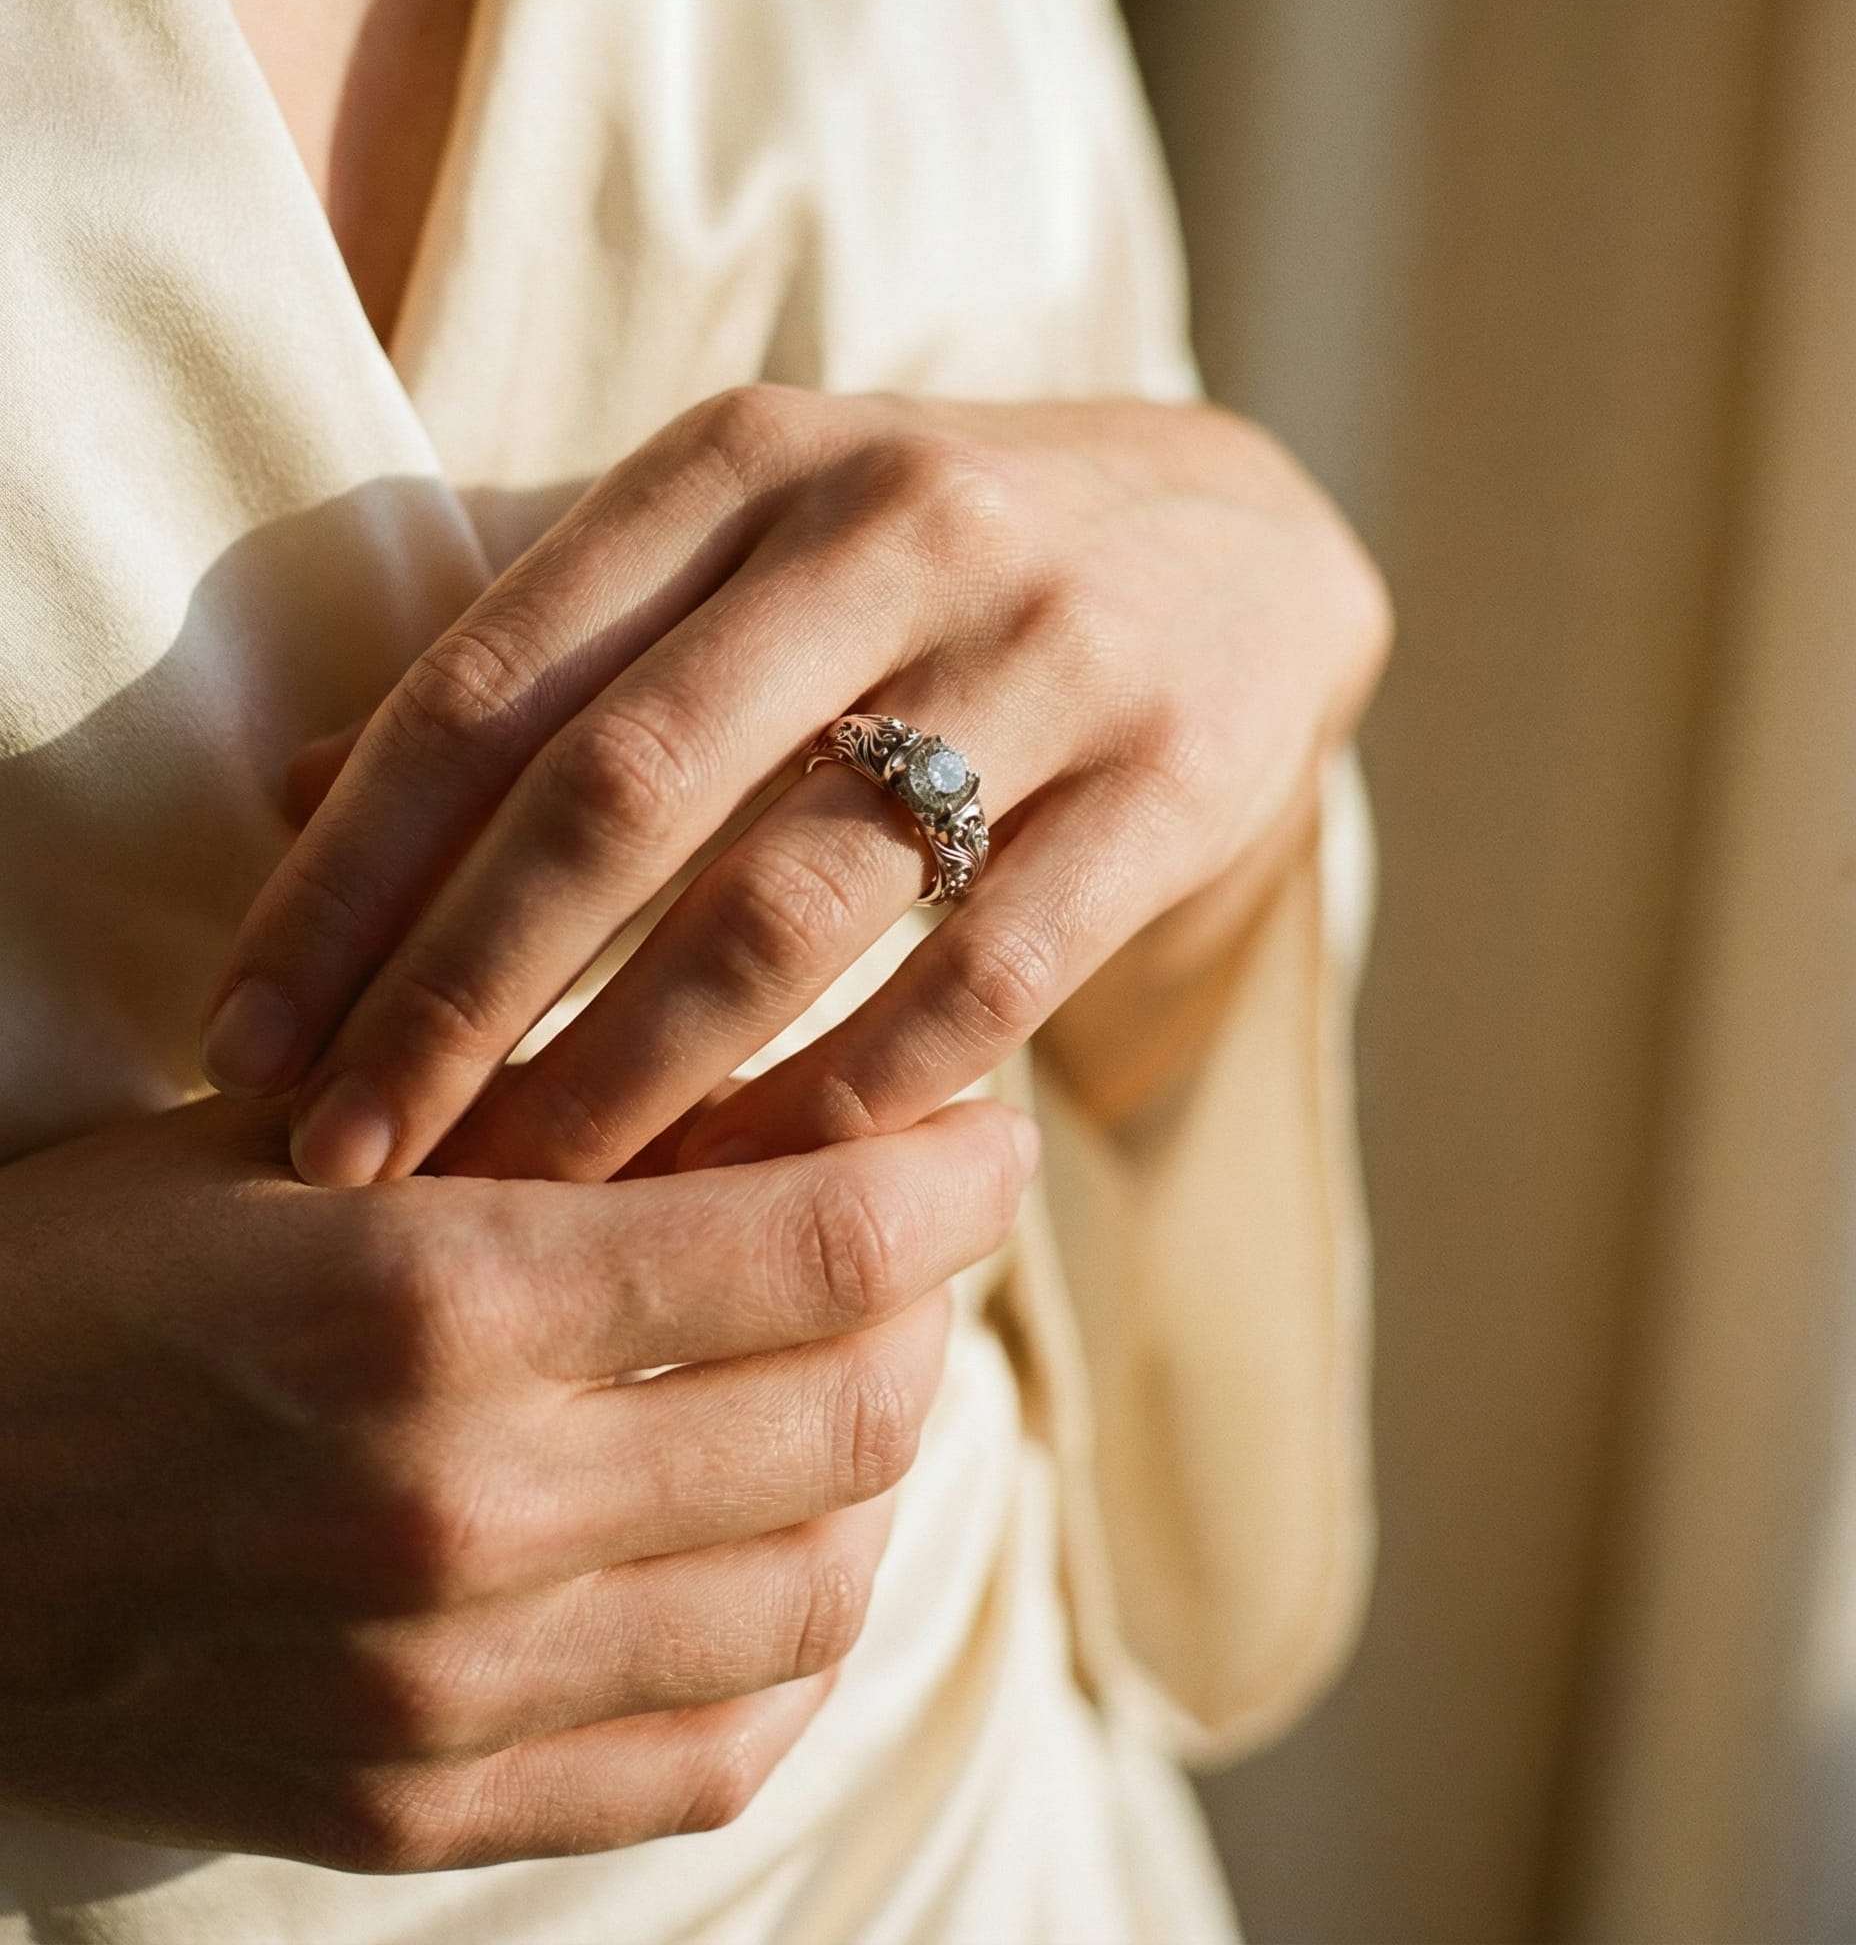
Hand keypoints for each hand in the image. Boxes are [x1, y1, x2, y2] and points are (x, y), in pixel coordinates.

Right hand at [0, 1092, 1031, 1868]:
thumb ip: (545, 1112)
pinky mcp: (411, 1813)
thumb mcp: (301, 1138)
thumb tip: (792, 1091)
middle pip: (853, 1417)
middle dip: (934, 1302)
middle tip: (917, 1236)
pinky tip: (771, 1541)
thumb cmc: (80, 1275)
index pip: (819, 1252)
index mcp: (432, 1303)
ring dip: (881, 1467)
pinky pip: (711, 1753)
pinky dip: (791, 1640)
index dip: (954, 1181)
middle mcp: (461, 1515)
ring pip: (817, 1591)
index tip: (993, 1133)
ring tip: (849, 1376)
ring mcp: (441, 1695)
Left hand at [201, 386, 1388, 1184]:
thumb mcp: (737, 545)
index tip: (252, 1041)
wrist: (1241, 541)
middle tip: (349, 1160)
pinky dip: (852, 1096)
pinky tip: (758, 1183)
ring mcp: (1046, 646)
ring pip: (791, 901)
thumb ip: (540, 648)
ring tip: (529, 1203)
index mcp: (740, 461)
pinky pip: (981, 976)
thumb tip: (296, 790)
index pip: (492, 679)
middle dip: (458, 999)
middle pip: (620, 792)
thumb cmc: (928, 568)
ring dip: (634, 1077)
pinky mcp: (1171, 775)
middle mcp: (888, 524)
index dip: (350, 876)